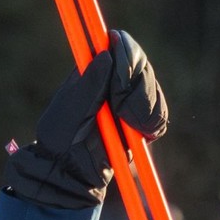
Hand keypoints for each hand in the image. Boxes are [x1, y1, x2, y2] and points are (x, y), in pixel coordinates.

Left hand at [4, 30, 168, 208]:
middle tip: (121, 105)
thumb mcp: (70, 109)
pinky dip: (152, 121)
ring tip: (126, 122)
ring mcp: (129, 102)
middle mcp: (113, 83)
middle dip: (135, 84)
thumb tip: (105, 52)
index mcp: (93, 72)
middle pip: (141, 66)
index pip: (119, 47)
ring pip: (153, 90)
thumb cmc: (60, 138)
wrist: (68, 172)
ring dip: (144, 105)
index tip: (122, 68)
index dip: (127, 53)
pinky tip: (140, 131)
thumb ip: (89, 83)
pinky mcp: (141, 123)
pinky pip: (159, 115)